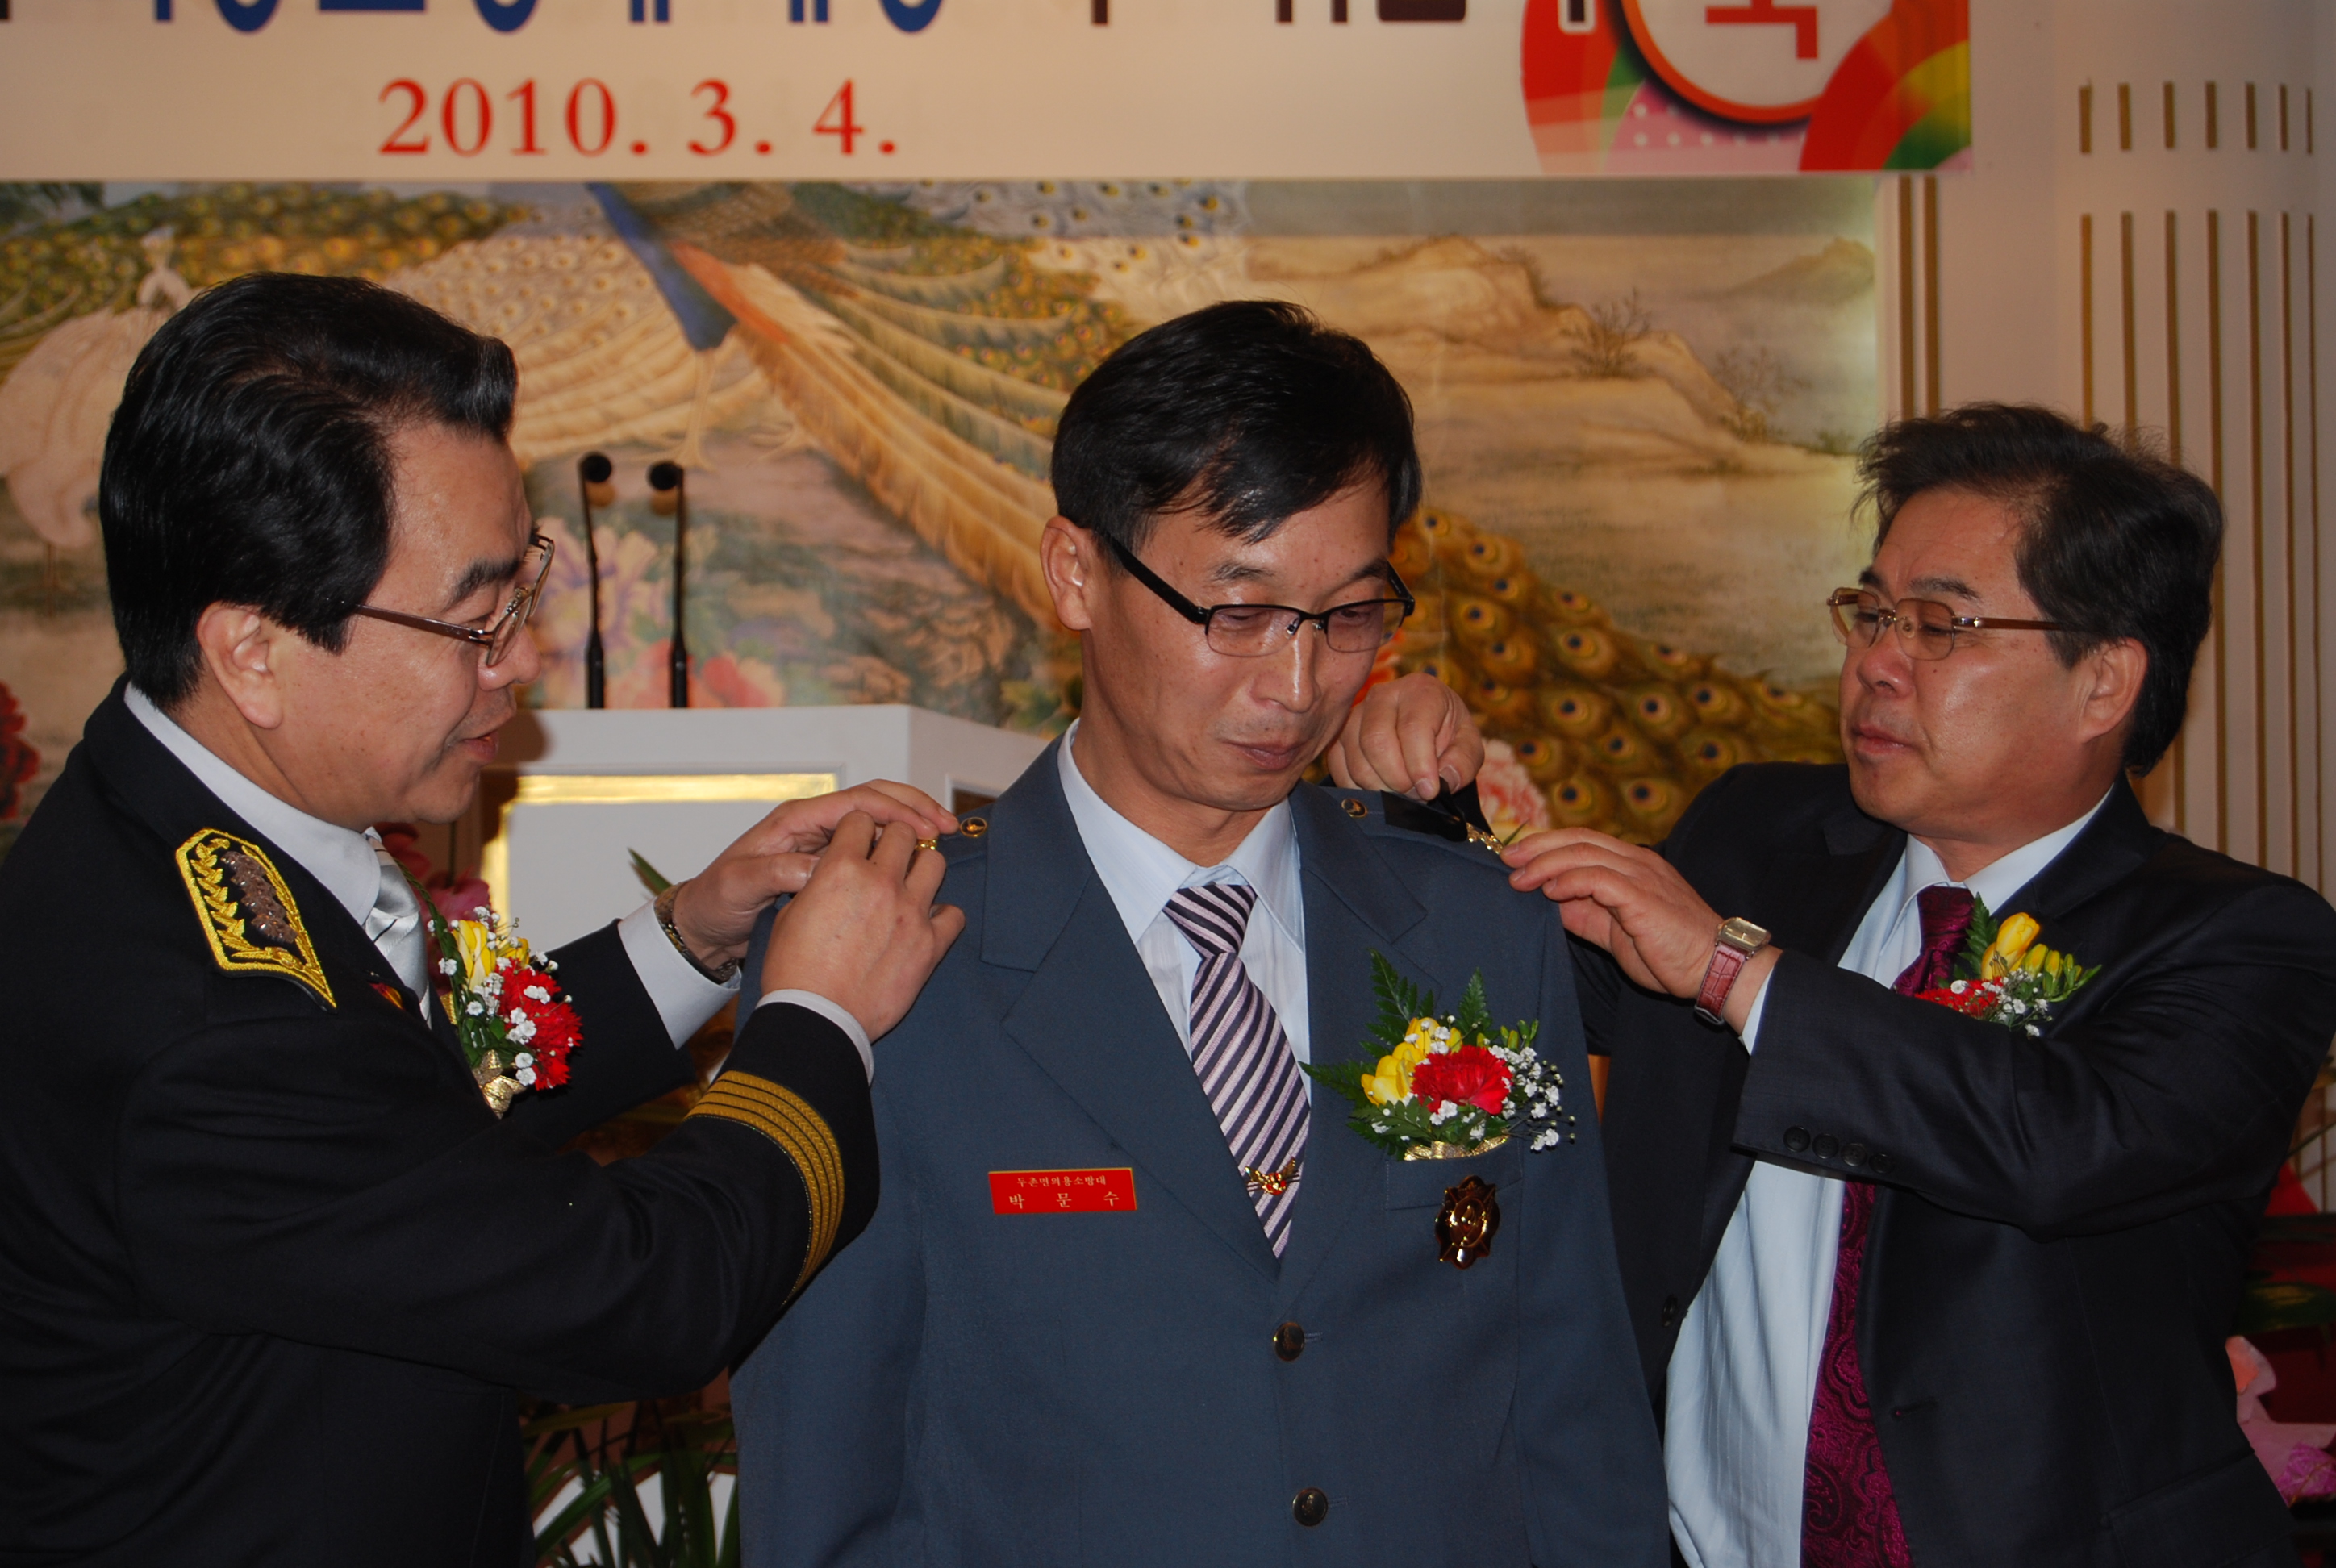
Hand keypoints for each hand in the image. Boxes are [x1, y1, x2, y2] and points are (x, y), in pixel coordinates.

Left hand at [669, 783, 953, 967]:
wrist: (705, 925)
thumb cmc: (717, 901)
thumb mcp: (740, 886)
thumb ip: (777, 873)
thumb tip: (821, 869)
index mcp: (796, 820)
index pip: (859, 802)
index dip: (897, 812)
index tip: (928, 830)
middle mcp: (813, 825)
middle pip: (876, 800)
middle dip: (915, 808)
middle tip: (949, 826)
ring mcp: (823, 843)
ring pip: (879, 821)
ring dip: (912, 825)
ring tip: (944, 839)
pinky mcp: (829, 865)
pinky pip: (872, 847)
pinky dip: (899, 849)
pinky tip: (918, 863)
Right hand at [760, 813, 965, 1039]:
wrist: (816, 1019)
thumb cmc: (795, 973)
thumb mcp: (791, 915)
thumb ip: (818, 884)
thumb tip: (830, 875)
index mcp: (841, 870)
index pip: (860, 820)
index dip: (857, 829)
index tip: (859, 840)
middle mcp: (880, 883)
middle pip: (901, 832)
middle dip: (893, 839)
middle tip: (888, 856)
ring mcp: (910, 913)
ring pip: (934, 862)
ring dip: (922, 868)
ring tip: (910, 884)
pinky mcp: (929, 945)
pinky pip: (954, 914)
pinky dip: (943, 916)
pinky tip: (928, 922)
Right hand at [1322, 673, 1483, 799]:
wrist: (1427, 732)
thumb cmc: (1449, 737)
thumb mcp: (1469, 746)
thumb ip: (1463, 762)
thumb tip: (1442, 779)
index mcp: (1421, 690)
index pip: (1413, 727)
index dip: (1420, 765)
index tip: (1430, 791)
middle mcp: (1383, 695)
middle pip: (1376, 741)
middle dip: (1397, 779)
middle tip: (1415, 794)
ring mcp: (1355, 714)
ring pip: (1356, 758)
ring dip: (1379, 787)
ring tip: (1401, 793)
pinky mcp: (1339, 736)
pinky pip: (1338, 766)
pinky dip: (1358, 788)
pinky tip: (1379, 791)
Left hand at [1502, 829, 1773, 1024]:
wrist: (1714, 968)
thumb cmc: (1668, 952)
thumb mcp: (1616, 931)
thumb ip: (1586, 913)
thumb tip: (1548, 902)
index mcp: (1633, 865)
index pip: (1583, 841)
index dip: (1546, 845)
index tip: (1515, 858)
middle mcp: (1637, 862)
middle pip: (1579, 838)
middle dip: (1537, 846)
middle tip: (1506, 859)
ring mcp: (1642, 875)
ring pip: (1584, 853)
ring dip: (1545, 863)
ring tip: (1519, 879)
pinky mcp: (1642, 895)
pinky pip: (1598, 877)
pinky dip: (1569, 880)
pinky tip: (1550, 892)